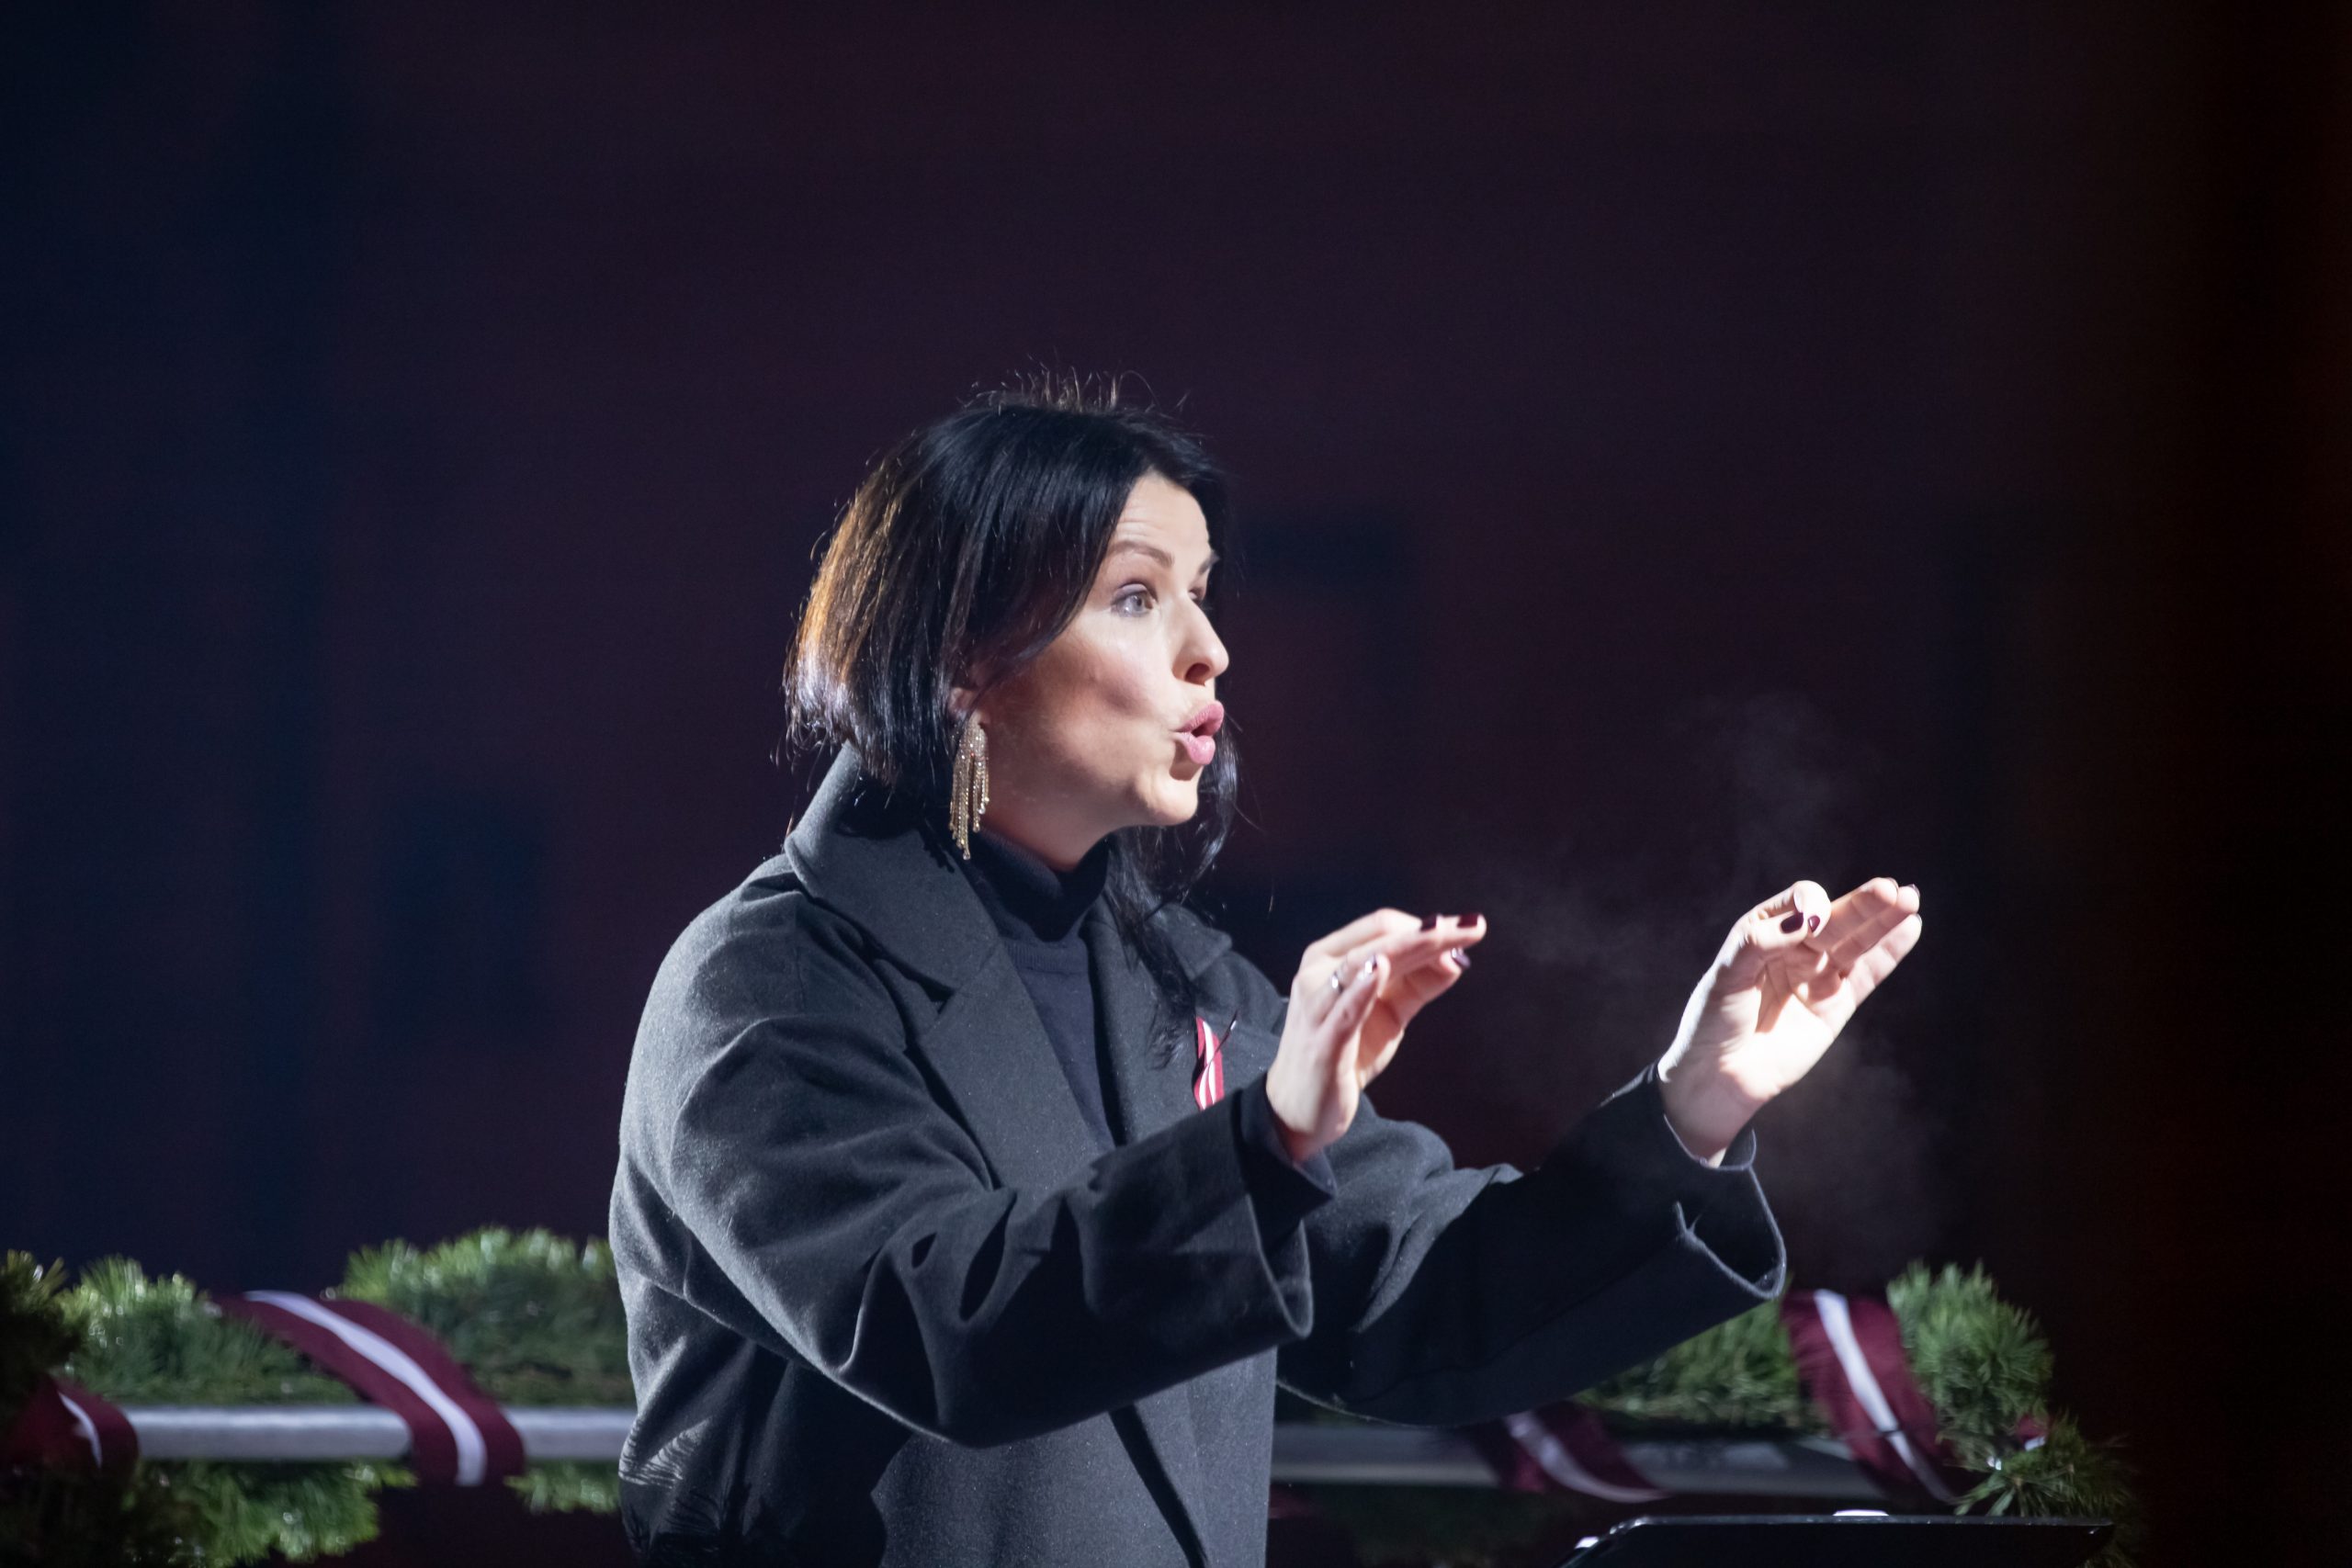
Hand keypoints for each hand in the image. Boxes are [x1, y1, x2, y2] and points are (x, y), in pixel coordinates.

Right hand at [1265, 910, 1486, 1163]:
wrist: (1299, 1109)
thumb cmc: (1346, 1053)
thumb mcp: (1389, 1013)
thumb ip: (1419, 984)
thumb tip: (1456, 959)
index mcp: (1331, 958)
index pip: (1382, 926)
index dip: (1425, 925)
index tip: (1466, 931)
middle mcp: (1318, 972)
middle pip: (1380, 938)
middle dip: (1430, 933)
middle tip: (1473, 926)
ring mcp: (1316, 1006)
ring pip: (1366, 963)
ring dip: (1409, 948)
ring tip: (1444, 938)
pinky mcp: (1322, 1042)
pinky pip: (1344, 1009)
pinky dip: (1363, 987)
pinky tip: (1383, 969)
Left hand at [1656, 878, 1923, 1162]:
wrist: (1719, 1077)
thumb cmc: (1711, 1022)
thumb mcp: (1725, 976)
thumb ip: (1758, 942)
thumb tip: (1804, 920)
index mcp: (1764, 932)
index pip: (1798, 903)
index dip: (1810, 904)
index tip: (1812, 923)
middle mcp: (1795, 950)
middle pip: (1836, 919)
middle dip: (1863, 904)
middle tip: (1892, 890)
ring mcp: (1817, 978)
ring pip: (1856, 943)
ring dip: (1883, 922)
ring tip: (1909, 899)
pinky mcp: (1835, 1007)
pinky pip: (1866, 975)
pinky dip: (1888, 953)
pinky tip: (1909, 928)